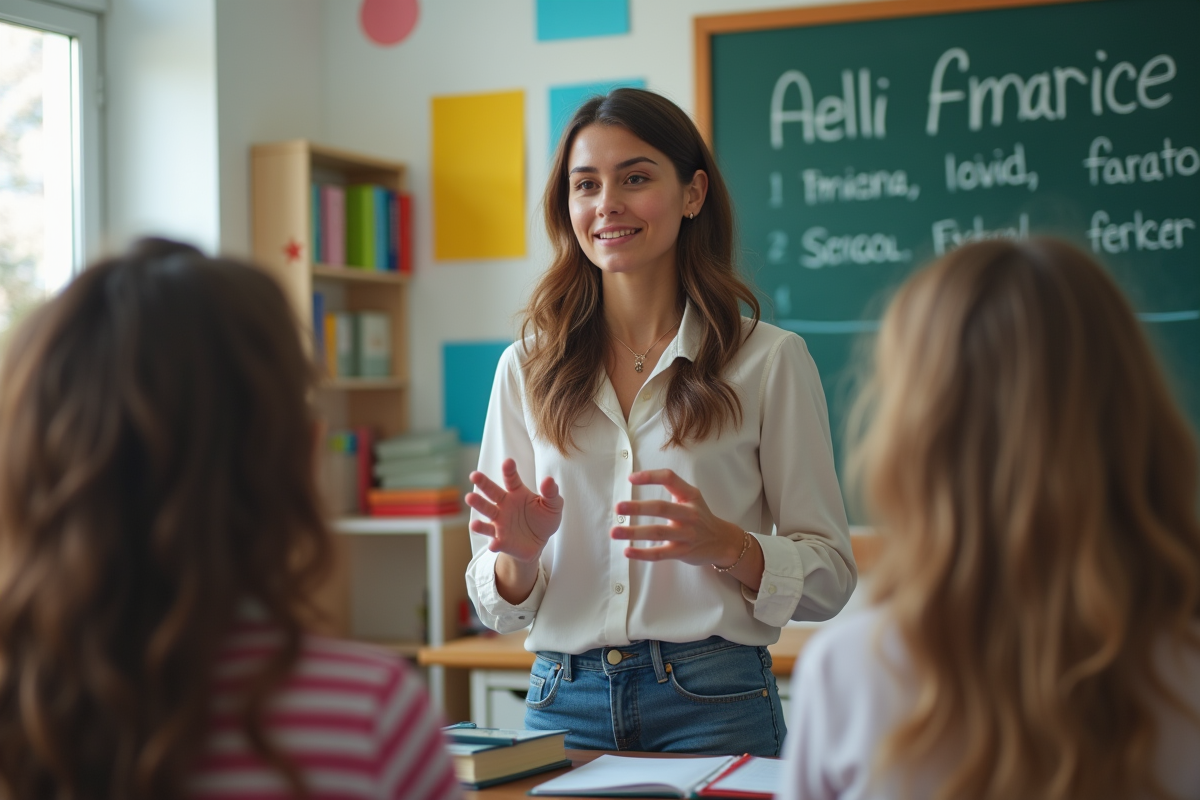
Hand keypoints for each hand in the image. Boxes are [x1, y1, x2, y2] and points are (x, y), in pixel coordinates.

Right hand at [466, 459, 562, 563]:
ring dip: (479, 506)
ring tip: (470, 498)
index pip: (511, 480)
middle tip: (474, 475)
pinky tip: (494, 544)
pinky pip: (495, 541)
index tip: (508, 462)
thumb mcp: (553, 505)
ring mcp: (500, 523)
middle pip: (492, 492)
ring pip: (487, 513)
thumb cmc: (544, 519)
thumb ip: (551, 492)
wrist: (539, 543)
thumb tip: (549, 479)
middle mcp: (504, 506)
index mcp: (516, 493)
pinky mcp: (501, 541)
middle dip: (483, 483)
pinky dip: (493, 542)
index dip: (509, 471)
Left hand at [610, 469, 743, 565]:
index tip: (631, 479)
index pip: (669, 478)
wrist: (722, 541)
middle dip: (638, 508)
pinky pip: (660, 553)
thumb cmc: (699, 516)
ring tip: (614, 532)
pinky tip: (627, 550)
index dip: (650, 476)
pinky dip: (642, 554)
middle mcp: (689, 513)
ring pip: (657, 532)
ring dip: (634, 532)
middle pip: (661, 507)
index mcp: (690, 495)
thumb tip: (636, 480)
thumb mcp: (691, 497)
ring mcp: (687, 534)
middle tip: (618, 508)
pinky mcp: (683, 552)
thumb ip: (672, 489)